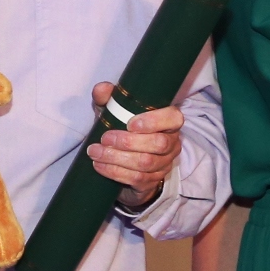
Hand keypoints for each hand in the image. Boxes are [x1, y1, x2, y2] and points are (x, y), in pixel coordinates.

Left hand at [88, 83, 183, 210]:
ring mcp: (163, 164)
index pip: (173, 118)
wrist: (123, 161)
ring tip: (95, 152)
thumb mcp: (115, 111)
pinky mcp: (152, 181)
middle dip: (128, 142)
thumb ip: (109, 98)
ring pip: (145, 163)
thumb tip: (102, 89)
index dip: (154, 121)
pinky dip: (114, 172)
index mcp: (168, 122)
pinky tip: (99, 165)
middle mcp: (171, 143)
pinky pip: (136, 178)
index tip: (130, 123)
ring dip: (116, 158)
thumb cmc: (122, 129)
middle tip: (104, 139)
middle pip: (158, 143)